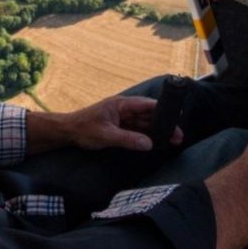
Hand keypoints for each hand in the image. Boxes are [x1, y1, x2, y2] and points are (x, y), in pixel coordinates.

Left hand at [26, 95, 182, 154]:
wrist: (68, 132)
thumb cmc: (84, 129)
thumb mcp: (106, 135)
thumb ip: (127, 139)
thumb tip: (149, 143)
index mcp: (121, 104)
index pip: (146, 105)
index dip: (162, 110)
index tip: (176, 117)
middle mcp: (124, 110)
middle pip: (148, 115)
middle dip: (163, 124)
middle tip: (178, 137)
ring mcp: (122, 119)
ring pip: (144, 124)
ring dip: (157, 132)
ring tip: (173, 142)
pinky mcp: (120, 128)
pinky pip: (137, 131)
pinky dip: (147, 137)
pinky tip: (157, 144)